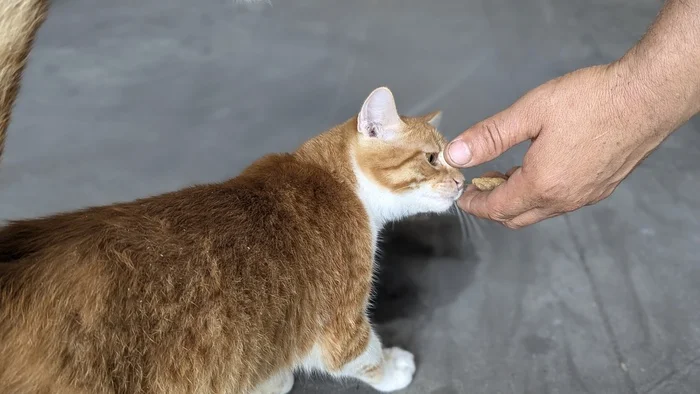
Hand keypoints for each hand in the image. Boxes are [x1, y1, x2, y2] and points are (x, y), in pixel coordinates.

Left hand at [444, 63, 678, 228]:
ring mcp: (586, 196)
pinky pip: (561, 203)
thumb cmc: (592, 100)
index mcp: (542, 184)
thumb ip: (489, 136)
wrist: (648, 96)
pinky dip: (540, 195)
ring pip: (540, 211)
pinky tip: (537, 170)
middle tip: (478, 186)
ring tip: (503, 174)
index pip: (497, 209)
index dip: (474, 204)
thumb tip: (455, 153)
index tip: (462, 195)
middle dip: (492, 207)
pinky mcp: (602, 187)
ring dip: (516, 200)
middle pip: (517, 218)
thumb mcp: (530, 113)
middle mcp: (564, 199)